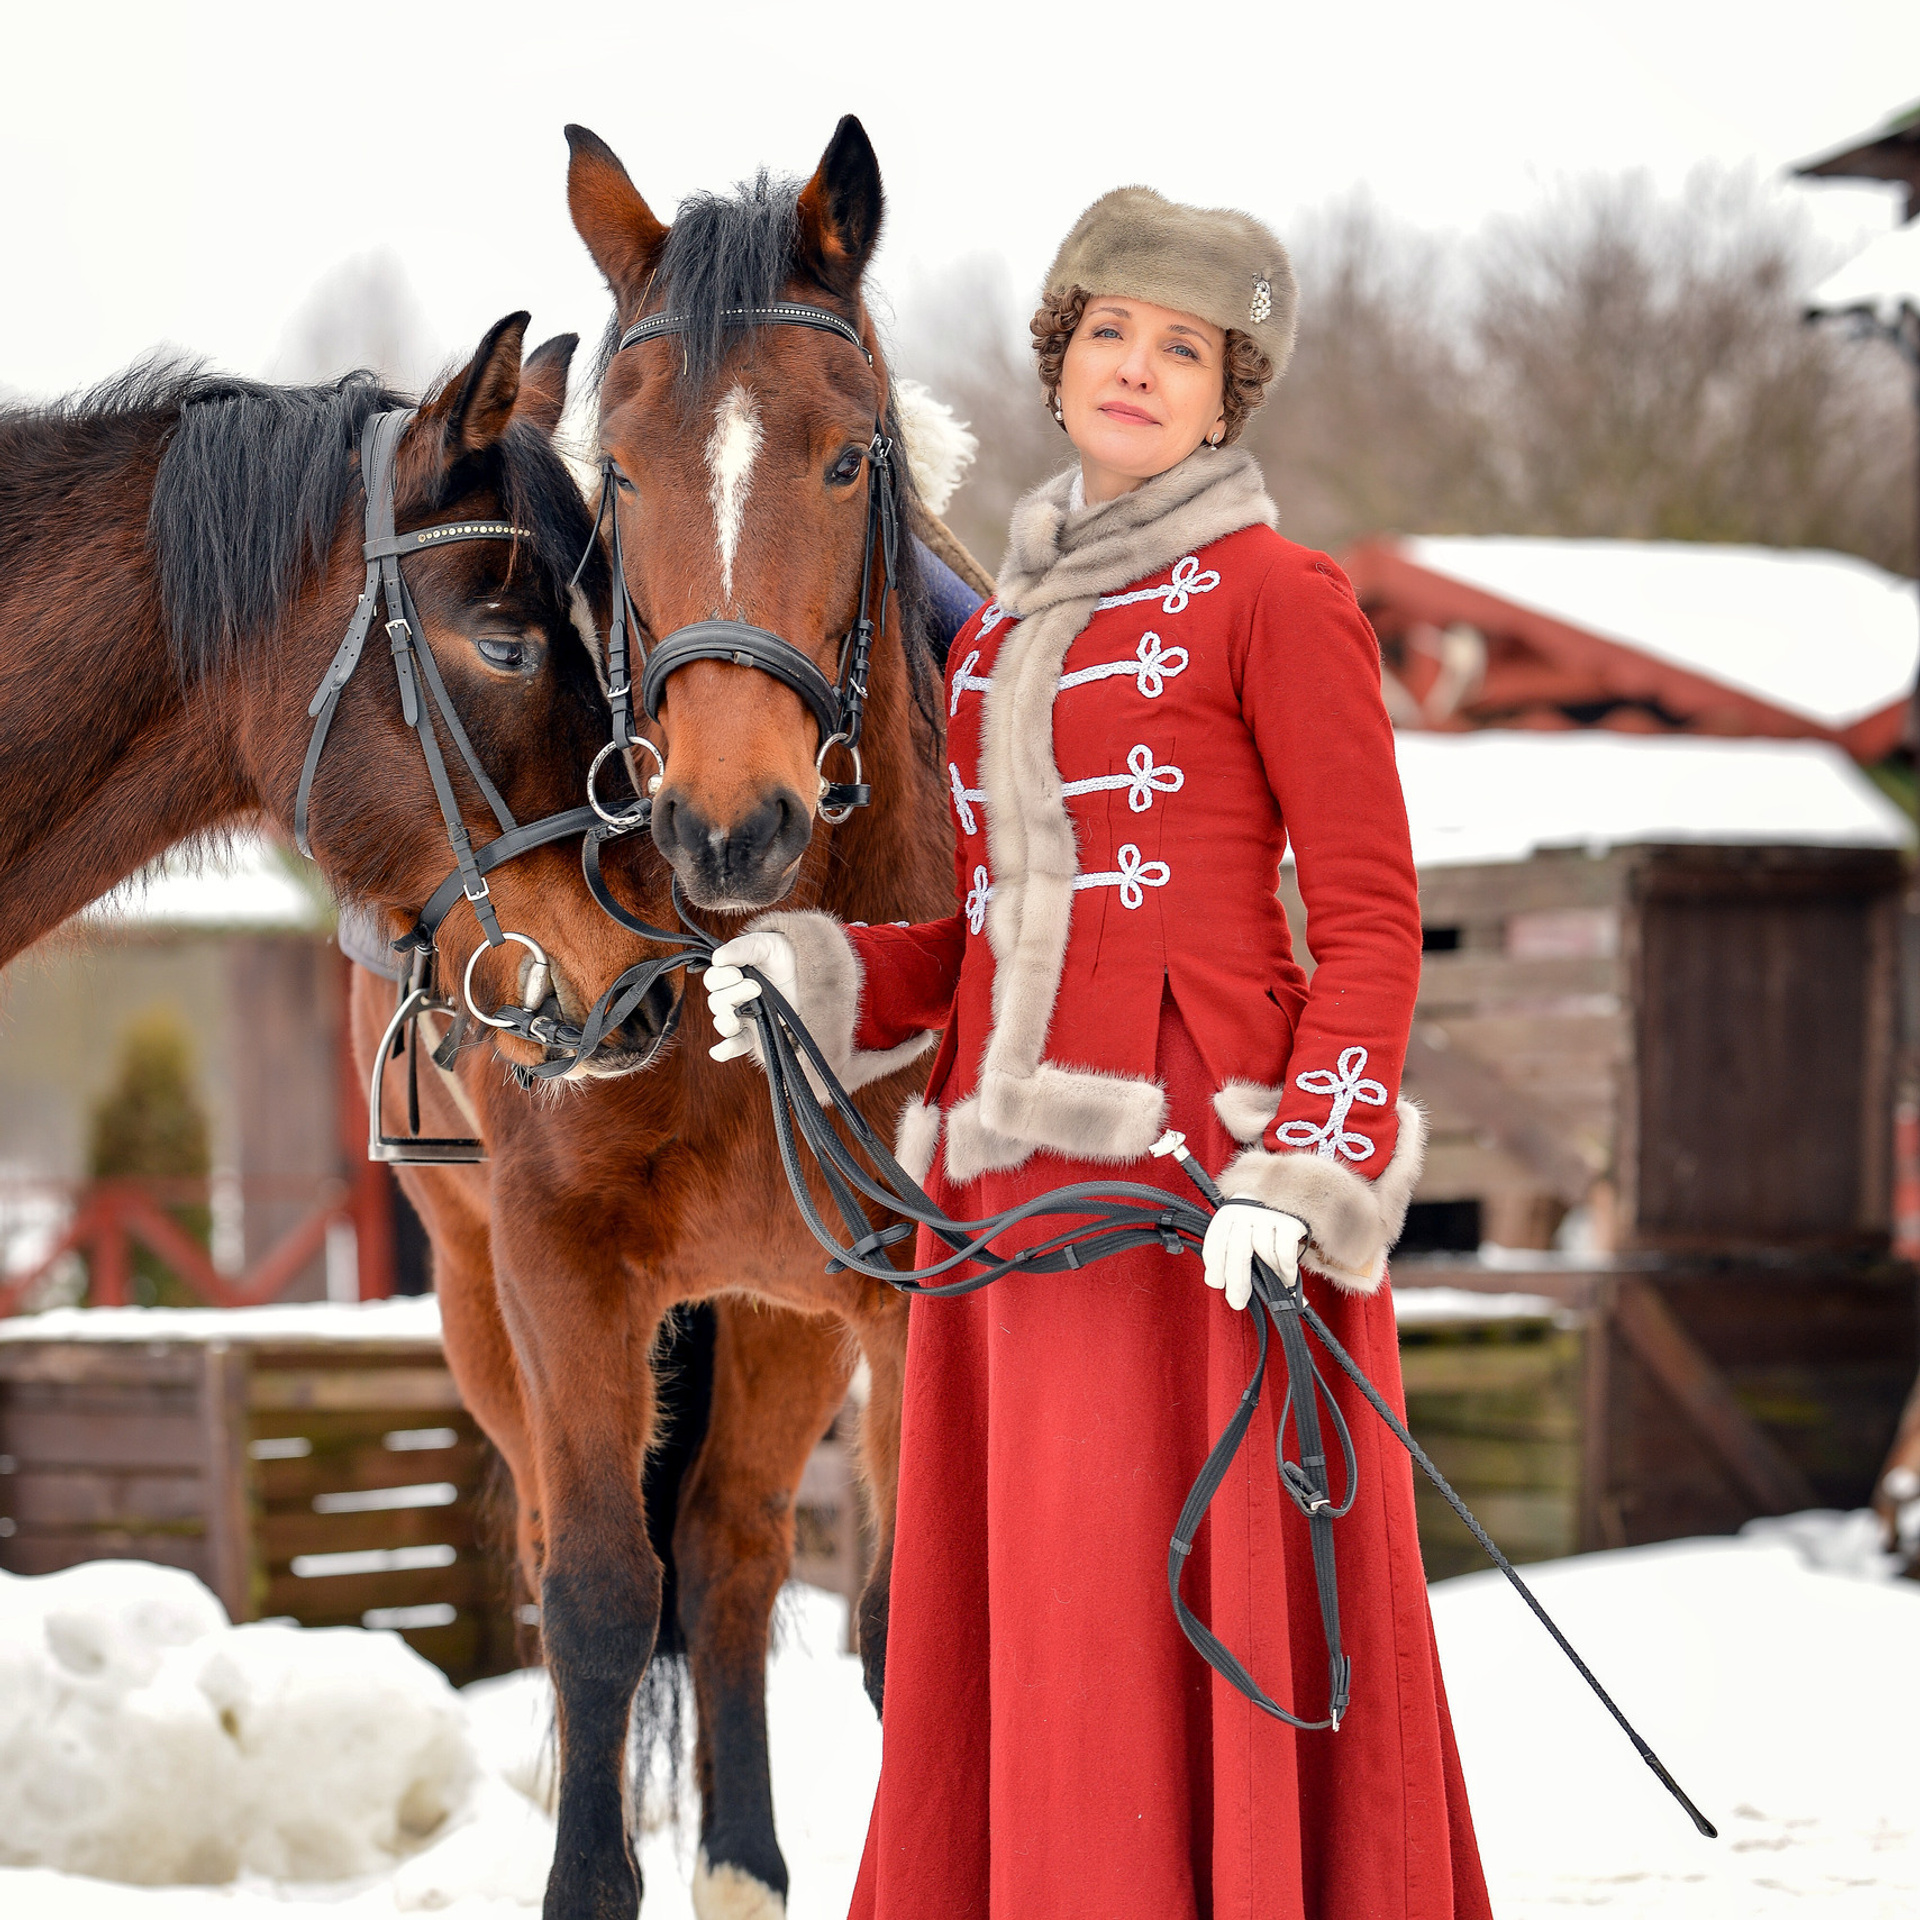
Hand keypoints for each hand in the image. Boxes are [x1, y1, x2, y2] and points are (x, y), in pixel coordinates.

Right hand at [703, 931, 797, 1063]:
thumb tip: (718, 958)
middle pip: (716, 1003)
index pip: (712, 980)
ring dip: (728, 1021)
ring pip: (723, 1023)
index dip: (722, 978)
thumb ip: (740, 949)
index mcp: (728, 974)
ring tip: (739, 1017)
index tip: (738, 973)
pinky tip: (719, 1053)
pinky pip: (735, 1045)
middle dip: (733, 996)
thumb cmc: (780, 954)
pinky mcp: (755, 1032)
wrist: (805, 969)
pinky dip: (726, 1050)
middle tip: (756, 987)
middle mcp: (731, 996)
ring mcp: (742, 1015)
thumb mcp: (762, 945)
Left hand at [1201, 1203, 1306, 1311]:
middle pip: (1237, 1251)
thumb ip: (1229, 1246)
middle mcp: (1246, 1210)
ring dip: (1269, 1273)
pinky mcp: (1290, 1220)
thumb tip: (1218, 1281)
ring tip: (1274, 1282)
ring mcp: (1268, 1214)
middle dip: (1236, 1281)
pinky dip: (1285, 1270)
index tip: (1217, 1283)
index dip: (1214, 1266)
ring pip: (1263, 1252)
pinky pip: (1284, 1253)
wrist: (1292, 1191)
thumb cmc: (1260, 1217)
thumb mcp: (1240, 1224)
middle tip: (1236, 1302)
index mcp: (1228, 1213)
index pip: (1216, 1242)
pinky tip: (1287, 1278)